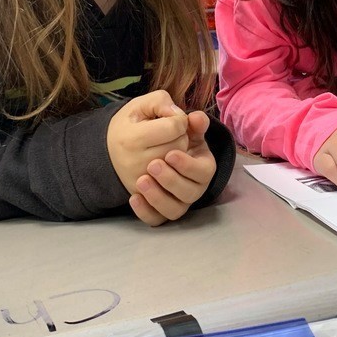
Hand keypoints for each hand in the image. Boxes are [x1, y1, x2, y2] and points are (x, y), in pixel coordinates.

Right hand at [106, 90, 188, 194]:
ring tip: (167, 149)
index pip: (175, 127)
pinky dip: (174, 174)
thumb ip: (161, 101)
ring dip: (180, 155)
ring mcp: (141, 182)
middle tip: (169, 135)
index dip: (179, 120)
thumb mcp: (140, 105)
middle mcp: (135, 163)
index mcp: (132, 139)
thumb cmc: (129, 125)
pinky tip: (167, 165)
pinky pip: (172, 186)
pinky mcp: (146, 195)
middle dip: (181, 137)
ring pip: (179, 166)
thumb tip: (182, 116)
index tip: (171, 120)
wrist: (108, 152)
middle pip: (179, 146)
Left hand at [130, 111, 216, 225]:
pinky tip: (133, 197)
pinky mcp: (159, 211)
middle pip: (191, 193)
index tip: (170, 154)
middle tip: (153, 165)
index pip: (203, 171)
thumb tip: (196, 118)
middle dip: (172, 181)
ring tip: (141, 180)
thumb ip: (182, 116)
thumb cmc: (161, 128)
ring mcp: (177, 201)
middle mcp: (194, 186)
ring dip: (159, 197)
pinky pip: (156, 220)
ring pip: (175, 210)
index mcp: (202, 164)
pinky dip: (145, 212)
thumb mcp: (169, 117)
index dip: (188, 165)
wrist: (138, 139)